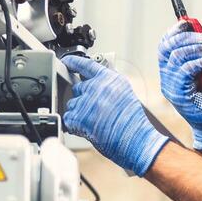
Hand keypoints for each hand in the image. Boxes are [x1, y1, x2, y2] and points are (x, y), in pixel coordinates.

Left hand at [62, 56, 169, 175]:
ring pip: (72, 104)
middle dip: (83, 98)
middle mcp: (96, 87)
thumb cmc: (132, 121)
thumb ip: (108, 84)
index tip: (66, 60)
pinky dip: (74, 125)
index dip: (74, 62)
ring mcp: (86, 102)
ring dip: (79, 112)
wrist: (135, 139)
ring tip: (95, 121)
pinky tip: (88, 128)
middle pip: (77, 87)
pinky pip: (68, 118)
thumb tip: (94, 80)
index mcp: (109, 79)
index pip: (86, 65)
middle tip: (95, 110)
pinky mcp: (78, 117)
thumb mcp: (124, 93)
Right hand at [157, 24, 201, 149]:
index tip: (188, 24)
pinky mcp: (180, 94)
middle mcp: (166, 79)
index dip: (174, 32)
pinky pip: (188, 69)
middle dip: (189, 38)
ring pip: (179, 56)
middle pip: (168, 48)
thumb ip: (201, 56)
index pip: (164, 46)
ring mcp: (171, 87)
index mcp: (170, 72)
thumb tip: (201, 34)